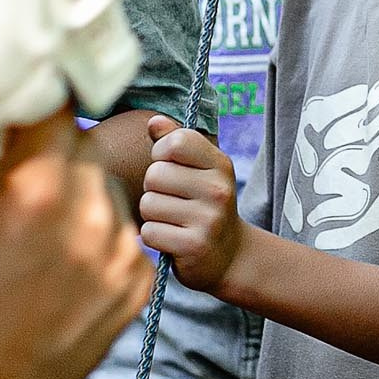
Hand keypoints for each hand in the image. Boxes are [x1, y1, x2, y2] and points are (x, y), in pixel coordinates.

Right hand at [0, 109, 151, 378]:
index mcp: (39, 188)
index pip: (55, 109)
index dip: (34, 102)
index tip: (23, 105)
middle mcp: (91, 213)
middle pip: (81, 149)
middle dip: (50, 157)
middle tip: (18, 181)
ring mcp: (121, 252)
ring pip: (105, 192)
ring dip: (76, 197)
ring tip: (36, 234)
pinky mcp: (137, 284)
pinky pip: (122, 235)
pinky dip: (96, 238)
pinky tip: (59, 265)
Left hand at [138, 118, 246, 295]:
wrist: (229, 256)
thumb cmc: (204, 206)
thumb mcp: (199, 171)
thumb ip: (175, 142)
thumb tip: (153, 122)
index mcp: (220, 165)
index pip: (175, 142)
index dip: (161, 155)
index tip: (171, 169)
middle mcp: (218, 189)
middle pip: (155, 175)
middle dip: (154, 190)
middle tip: (172, 202)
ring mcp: (208, 219)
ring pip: (149, 204)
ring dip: (152, 215)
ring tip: (172, 221)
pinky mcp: (194, 246)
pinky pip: (150, 232)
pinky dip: (155, 238)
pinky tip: (172, 239)